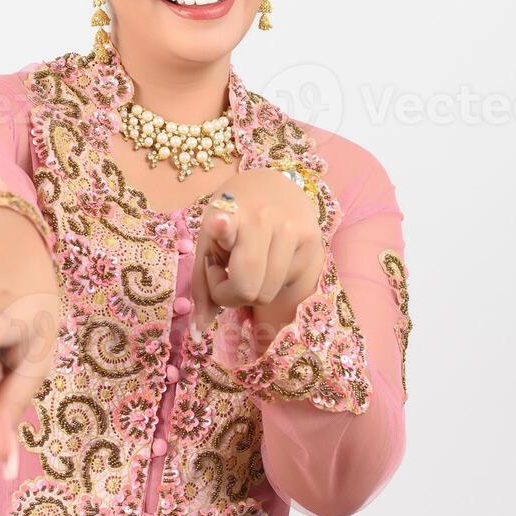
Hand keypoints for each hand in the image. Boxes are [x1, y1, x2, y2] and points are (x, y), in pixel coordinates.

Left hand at [189, 167, 325, 340]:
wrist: (273, 184)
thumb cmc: (232, 220)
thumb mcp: (208, 243)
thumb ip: (202, 284)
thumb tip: (200, 331)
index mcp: (229, 213)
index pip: (228, 224)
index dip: (223, 228)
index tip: (220, 222)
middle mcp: (264, 219)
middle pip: (248, 289)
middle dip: (232, 294)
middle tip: (227, 273)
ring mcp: (293, 230)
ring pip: (269, 293)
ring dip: (256, 289)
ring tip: (252, 263)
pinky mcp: (315, 242)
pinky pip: (288, 285)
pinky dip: (275, 282)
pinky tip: (273, 259)